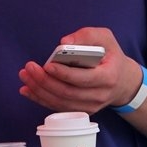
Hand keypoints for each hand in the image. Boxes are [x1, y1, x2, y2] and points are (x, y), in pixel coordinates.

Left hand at [18, 27, 140, 112]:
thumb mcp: (105, 38)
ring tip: (25, 76)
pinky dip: (41, 99)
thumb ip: (86, 36)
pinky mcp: (81, 110)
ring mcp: (90, 106)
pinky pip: (58, 107)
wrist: (122, 80)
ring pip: (60, 102)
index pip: (83, 78)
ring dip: (39, 91)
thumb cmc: (110, 56)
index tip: (47, 65)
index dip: (64, 73)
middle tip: (29, 68)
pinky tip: (27, 90)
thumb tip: (64, 43)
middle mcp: (99, 95)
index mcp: (108, 77)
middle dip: (45, 81)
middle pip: (68, 92)